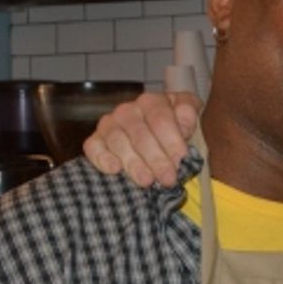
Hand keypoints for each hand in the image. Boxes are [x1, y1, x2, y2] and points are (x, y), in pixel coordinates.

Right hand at [83, 91, 201, 187]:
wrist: (157, 133)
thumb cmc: (176, 125)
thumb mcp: (189, 114)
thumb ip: (189, 114)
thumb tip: (185, 122)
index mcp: (152, 102)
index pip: (160, 119)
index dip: (171, 140)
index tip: (181, 159)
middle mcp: (128, 110)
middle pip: (140, 133)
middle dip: (155, 158)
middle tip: (167, 179)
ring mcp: (109, 124)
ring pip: (117, 141)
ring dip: (133, 163)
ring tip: (147, 181)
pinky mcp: (95, 140)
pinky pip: (93, 147)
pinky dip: (101, 158)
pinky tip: (114, 170)